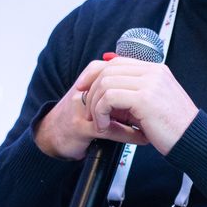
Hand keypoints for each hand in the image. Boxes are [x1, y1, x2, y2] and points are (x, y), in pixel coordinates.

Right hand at [33, 60, 147, 159]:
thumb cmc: (75, 117)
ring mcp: (81, 108)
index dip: (135, 77)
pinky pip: (109, 129)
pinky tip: (143, 137)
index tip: (154, 87)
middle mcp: (83, 91)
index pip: (113, 69)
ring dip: (137, 116)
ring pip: (115, 105)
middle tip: (156, 107)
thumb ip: (113, 92)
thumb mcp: (91, 99)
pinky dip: (129, 134)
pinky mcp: (80, 128)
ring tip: (153, 123)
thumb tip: (143, 91)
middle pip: (115, 84)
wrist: (50, 137)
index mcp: (87, 81)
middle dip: (138, 97)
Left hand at [79, 57, 198, 155]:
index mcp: (155, 70)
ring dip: (94, 105)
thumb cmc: (172, 128)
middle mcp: (152, 71)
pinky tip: (104, 126)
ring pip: (105, 82)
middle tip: (88, 112)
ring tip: (99, 122)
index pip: (116, 61)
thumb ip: (131, 94)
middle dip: (90, 91)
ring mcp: (150, 82)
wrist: (192, 141)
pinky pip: (109, 97)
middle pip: (107, 69)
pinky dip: (100, 112)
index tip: (82, 89)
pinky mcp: (145, 97)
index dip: (93, 73)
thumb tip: (103, 91)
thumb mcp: (150, 105)